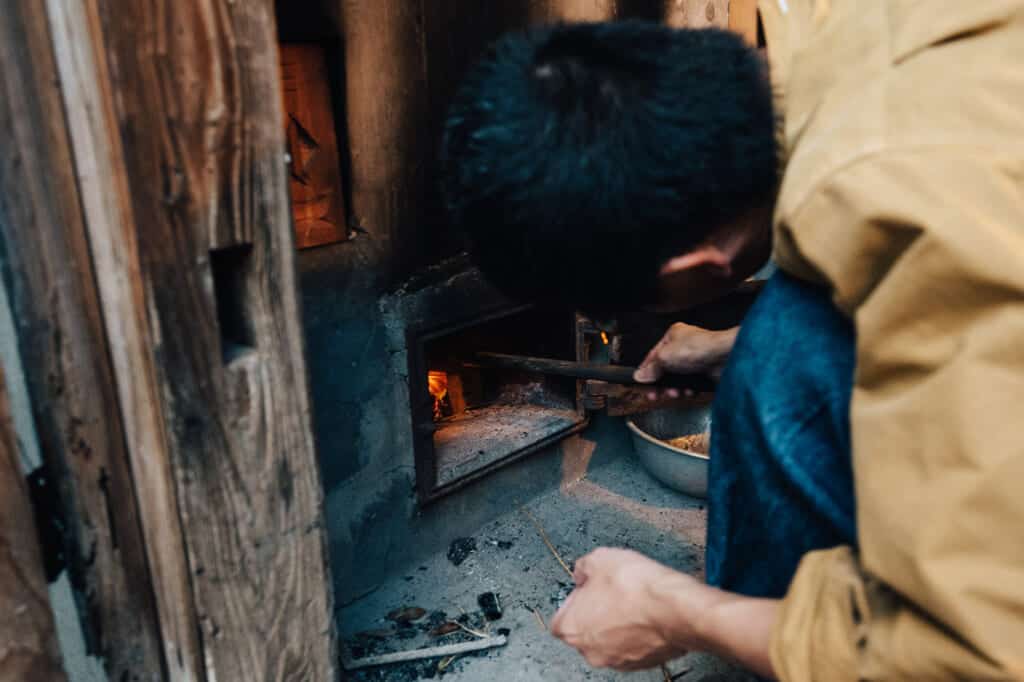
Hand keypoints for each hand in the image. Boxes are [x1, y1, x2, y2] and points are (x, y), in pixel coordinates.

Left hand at [550, 548, 717, 670]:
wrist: (674, 607)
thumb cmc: (635, 586)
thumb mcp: (599, 558)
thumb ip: (582, 567)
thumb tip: (582, 571)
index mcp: (571, 628)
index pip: (559, 619)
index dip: (573, 601)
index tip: (585, 588)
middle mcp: (591, 651)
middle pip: (584, 631)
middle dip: (595, 612)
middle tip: (610, 592)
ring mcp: (617, 660)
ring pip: (609, 640)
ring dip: (616, 624)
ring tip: (631, 601)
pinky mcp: (642, 663)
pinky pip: (632, 646)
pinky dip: (636, 633)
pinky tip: (645, 614)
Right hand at [633, 323, 737, 385]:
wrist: (726, 358)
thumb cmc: (700, 348)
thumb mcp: (665, 357)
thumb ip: (651, 368)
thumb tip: (640, 375)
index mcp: (673, 337)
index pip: (653, 356)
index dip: (646, 371)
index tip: (642, 384)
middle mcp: (684, 347)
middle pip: (665, 369)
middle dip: (661, 384)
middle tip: (655, 394)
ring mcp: (695, 360)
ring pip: (677, 379)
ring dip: (674, 388)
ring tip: (674, 392)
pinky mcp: (705, 373)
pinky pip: (690, 384)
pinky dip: (688, 390)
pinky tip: (688, 391)